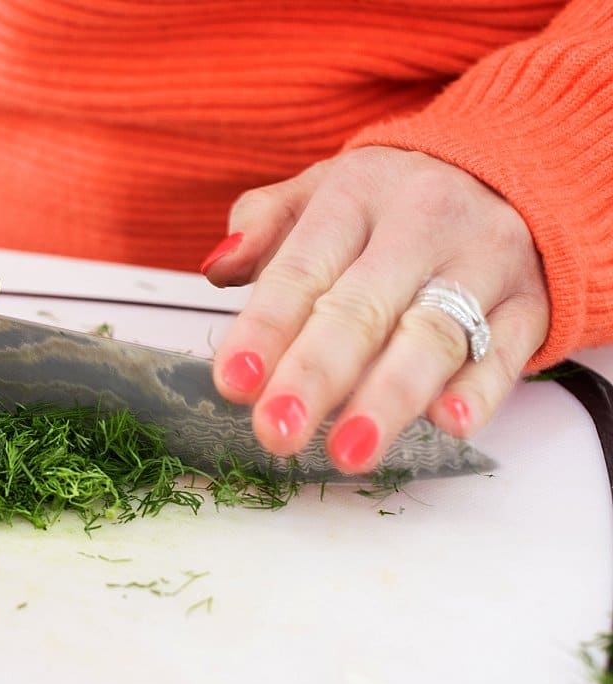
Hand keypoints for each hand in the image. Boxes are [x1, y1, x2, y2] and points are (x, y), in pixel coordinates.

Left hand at [203, 146, 548, 473]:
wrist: (515, 168)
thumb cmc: (394, 200)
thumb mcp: (323, 188)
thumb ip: (264, 225)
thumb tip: (217, 267)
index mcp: (356, 193)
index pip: (300, 270)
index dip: (264, 330)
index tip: (234, 381)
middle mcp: (422, 223)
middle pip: (361, 309)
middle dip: (315, 375)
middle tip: (277, 430)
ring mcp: (484, 261)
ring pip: (433, 335)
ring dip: (388, 398)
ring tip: (348, 450)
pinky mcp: (532, 301)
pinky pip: (506, 350)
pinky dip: (480, 390)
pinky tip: (449, 423)